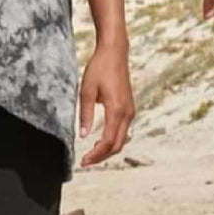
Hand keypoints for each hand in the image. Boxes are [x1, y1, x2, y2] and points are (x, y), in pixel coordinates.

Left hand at [79, 43, 135, 166]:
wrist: (115, 53)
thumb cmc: (100, 68)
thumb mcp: (86, 91)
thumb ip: (85, 115)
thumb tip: (83, 135)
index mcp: (117, 110)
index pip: (108, 142)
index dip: (96, 155)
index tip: (83, 161)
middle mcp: (127, 113)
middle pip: (117, 145)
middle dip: (102, 156)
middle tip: (85, 161)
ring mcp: (130, 111)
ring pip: (122, 139)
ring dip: (108, 150)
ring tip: (91, 154)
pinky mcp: (129, 108)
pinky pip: (123, 131)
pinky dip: (113, 140)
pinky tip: (100, 142)